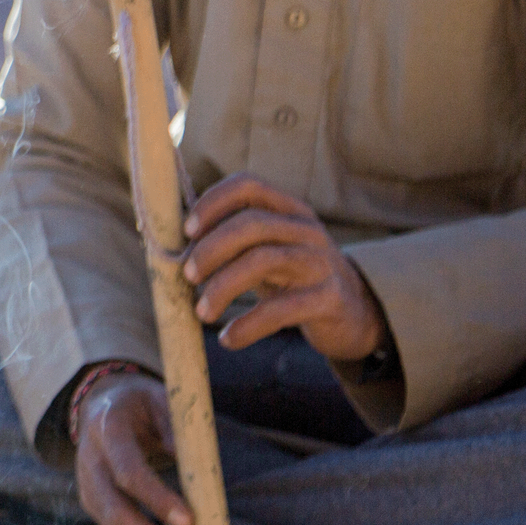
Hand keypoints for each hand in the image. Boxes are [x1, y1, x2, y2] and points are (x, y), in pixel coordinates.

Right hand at [72, 371, 196, 524]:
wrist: (100, 404)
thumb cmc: (141, 404)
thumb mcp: (162, 400)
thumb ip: (179, 431)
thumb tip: (199, 473)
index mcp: (108, 428)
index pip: (129, 471)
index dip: (157, 499)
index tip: (191, 523)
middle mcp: (90, 459)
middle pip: (115, 511)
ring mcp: (87, 485)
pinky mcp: (92, 504)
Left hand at [182, 174, 387, 361]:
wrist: (353, 312)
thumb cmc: (293, 276)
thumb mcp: (267, 249)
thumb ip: (232, 240)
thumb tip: (172, 244)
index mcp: (288, 209)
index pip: (249, 186)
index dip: (213, 202)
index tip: (187, 230)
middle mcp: (307, 229)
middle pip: (251, 223)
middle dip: (211, 249)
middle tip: (188, 275)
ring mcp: (321, 262)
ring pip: (263, 260)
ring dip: (222, 287)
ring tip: (203, 312)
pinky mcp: (328, 298)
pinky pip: (281, 310)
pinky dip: (247, 326)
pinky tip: (229, 338)